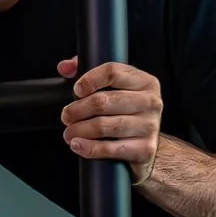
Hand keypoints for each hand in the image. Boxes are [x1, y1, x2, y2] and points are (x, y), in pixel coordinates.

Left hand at [56, 57, 161, 181]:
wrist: (145, 143)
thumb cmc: (125, 111)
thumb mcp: (113, 87)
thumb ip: (87, 71)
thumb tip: (65, 67)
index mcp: (144, 82)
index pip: (112, 72)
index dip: (89, 80)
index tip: (76, 90)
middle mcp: (150, 102)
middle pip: (103, 101)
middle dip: (78, 110)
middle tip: (66, 116)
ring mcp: (149, 126)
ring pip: (104, 126)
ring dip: (80, 130)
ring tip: (69, 133)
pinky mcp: (145, 149)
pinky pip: (110, 148)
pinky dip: (90, 148)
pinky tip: (78, 145)